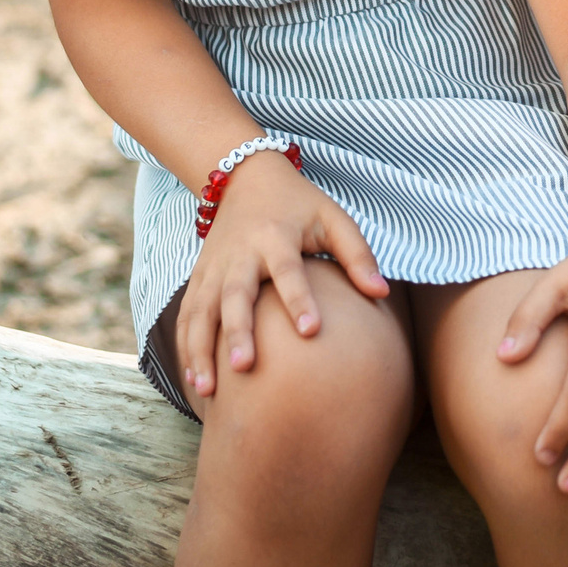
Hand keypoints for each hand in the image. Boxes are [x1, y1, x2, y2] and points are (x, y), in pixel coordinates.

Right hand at [176, 152, 388, 399]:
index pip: (288, 271)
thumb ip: (357, 254)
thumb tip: (382, 293)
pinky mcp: (198, 276)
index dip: (299, 299)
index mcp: (276, 236)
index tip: (311, 332)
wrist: (244, 176)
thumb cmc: (299, 204)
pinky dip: (185, 347)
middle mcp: (240, 253)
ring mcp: (214, 266)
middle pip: (235, 294)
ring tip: (206, 389)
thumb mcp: (333, 217)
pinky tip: (192, 381)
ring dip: (200, 349)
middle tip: (244, 367)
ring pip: (201, 310)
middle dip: (237, 331)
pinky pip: (186, 315)